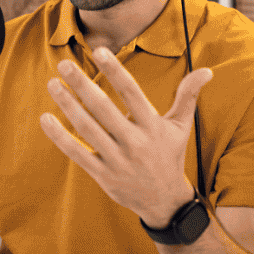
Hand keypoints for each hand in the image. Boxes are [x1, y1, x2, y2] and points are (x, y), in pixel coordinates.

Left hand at [40, 47, 212, 227]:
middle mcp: (135, 142)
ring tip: (52, 84)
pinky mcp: (103, 175)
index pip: (132, 92)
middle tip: (63, 64)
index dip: (115, 71)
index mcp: (153, 125)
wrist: (165, 202)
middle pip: (104, 108)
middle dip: (82, 84)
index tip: (99, 51)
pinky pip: (77, 153)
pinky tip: (46, 118)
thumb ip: (188, 95)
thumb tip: (207, 70)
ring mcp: (118, 160)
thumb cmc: (170, 155)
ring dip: (67, 105)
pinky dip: (60, 136)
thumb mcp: (181, 126)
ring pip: (87, 129)